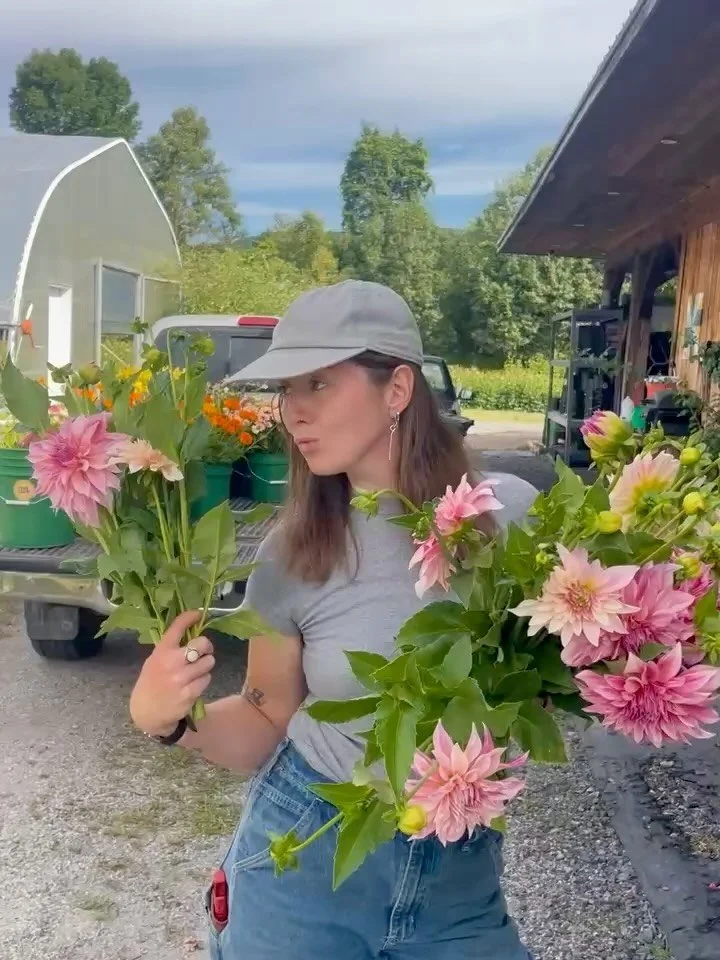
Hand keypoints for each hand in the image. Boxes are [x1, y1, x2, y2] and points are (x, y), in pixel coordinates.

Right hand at [129, 610, 214, 737]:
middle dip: (206, 647)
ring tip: (196, 672)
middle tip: (203, 652)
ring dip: (205, 666)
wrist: (147, 712)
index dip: (190, 617)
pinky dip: (203, 680)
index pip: (177, 627)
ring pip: (208, 662)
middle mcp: (171, 662)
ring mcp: (181, 678)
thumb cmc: (152, 683)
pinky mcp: (189, 693)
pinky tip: (193, 685)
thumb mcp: (154, 661)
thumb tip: (191, 632)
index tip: (198, 613)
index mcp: (161, 651)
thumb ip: (170, 648)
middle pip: (202, 644)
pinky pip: (207, 679)